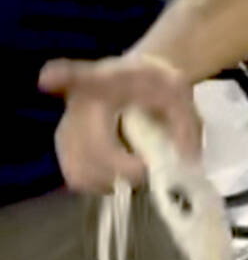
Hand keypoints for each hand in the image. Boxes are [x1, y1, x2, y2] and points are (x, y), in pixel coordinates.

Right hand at [37, 53, 200, 192]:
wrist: (139, 80)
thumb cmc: (157, 85)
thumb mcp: (180, 94)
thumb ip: (186, 123)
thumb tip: (186, 161)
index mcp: (106, 79)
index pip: (80, 77)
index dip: (64, 78)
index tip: (48, 77)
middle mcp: (77, 103)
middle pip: (88, 147)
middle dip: (119, 167)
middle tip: (146, 168)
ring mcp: (67, 129)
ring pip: (80, 170)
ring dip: (111, 180)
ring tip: (136, 169)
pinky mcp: (66, 151)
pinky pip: (78, 178)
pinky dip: (102, 183)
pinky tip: (120, 172)